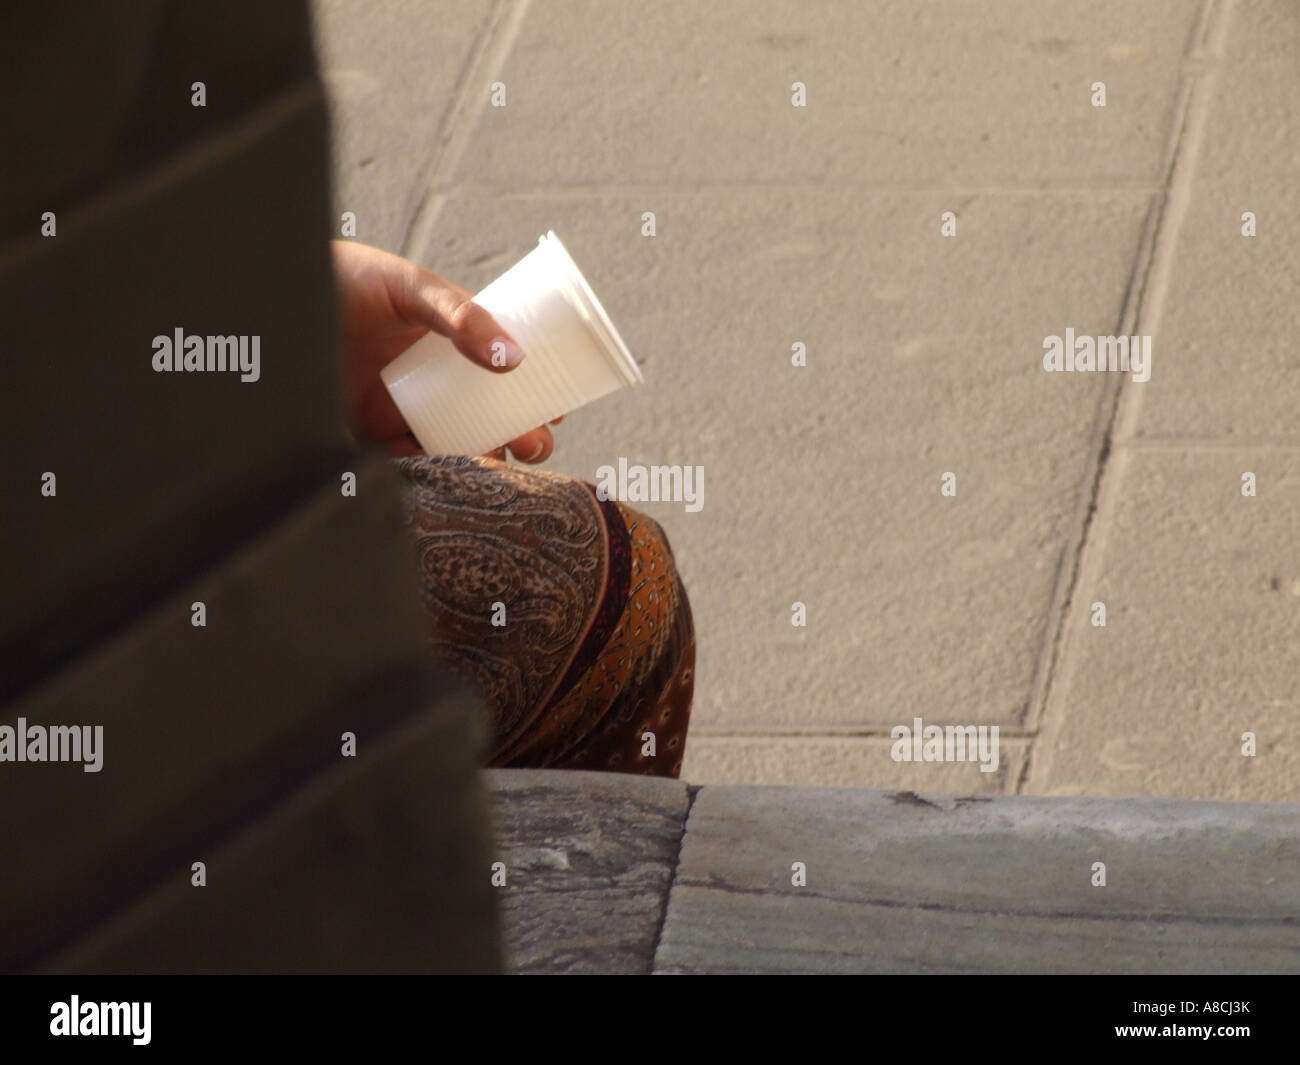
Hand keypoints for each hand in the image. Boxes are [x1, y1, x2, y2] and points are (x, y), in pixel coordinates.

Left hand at [331, 240, 556, 461]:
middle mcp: (435, 384)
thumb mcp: (411, 286)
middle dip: (521, 439)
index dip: (537, 397)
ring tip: (492, 464)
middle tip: (530, 443)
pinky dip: (432, 475)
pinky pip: (410, 467)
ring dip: (484, 463)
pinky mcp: (371, 439)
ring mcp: (405, 414)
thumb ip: (460, 315)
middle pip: (492, 420)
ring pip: (459, 449)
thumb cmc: (348, 279)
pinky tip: (446, 471)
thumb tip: (513, 357)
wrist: (272, 300)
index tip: (556, 410)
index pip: (507, 377)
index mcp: (454, 346)